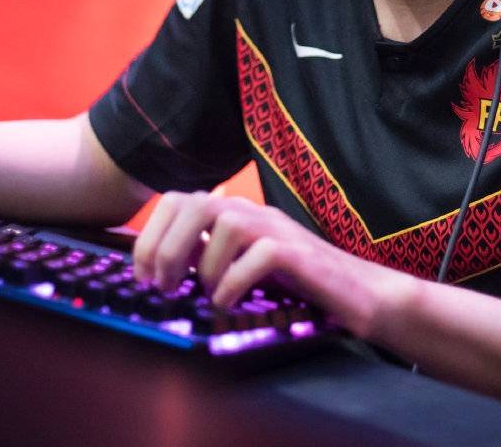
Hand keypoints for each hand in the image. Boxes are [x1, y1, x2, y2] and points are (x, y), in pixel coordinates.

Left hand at [131, 190, 416, 338]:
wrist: (358, 294)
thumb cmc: (298, 285)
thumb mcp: (243, 265)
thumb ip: (209, 256)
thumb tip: (160, 268)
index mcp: (236, 213)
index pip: (178, 200)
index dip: (151, 234)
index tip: (142, 274)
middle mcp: (254, 213)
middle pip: (195, 204)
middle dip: (169, 247)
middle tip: (165, 285)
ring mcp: (278, 229)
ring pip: (225, 222)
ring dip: (205, 264)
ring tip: (206, 293)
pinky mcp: (300, 254)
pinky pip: (259, 254)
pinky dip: (235, 280)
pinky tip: (231, 301)